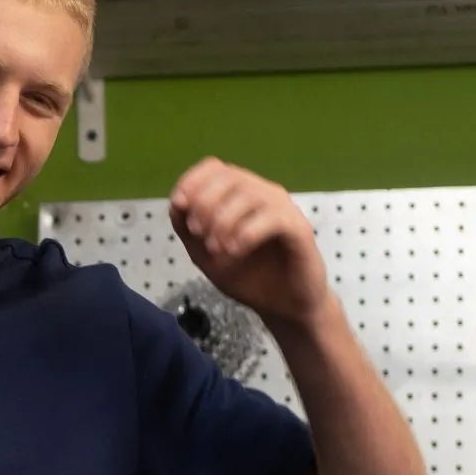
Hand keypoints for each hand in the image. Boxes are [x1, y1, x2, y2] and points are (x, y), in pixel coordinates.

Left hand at [169, 157, 330, 328]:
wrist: (281, 306)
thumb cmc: (246, 276)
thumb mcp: (204, 253)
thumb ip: (187, 227)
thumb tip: (176, 202)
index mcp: (239, 195)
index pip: (215, 168)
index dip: (192, 181)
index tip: (179, 205)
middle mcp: (263, 193)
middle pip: (230, 177)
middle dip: (205, 203)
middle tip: (197, 233)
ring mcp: (283, 208)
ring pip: (250, 195)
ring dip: (223, 221)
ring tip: (216, 249)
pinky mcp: (299, 228)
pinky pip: (272, 218)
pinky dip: (246, 233)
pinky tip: (235, 251)